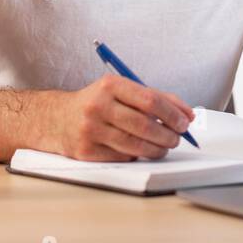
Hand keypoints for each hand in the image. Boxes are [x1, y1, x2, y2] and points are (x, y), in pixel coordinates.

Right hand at [56, 74, 194, 161]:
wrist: (56, 118)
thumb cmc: (97, 103)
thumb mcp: (120, 90)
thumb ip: (154, 97)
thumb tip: (186, 114)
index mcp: (110, 85)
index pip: (150, 100)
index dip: (173, 113)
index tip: (185, 121)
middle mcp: (98, 106)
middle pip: (145, 124)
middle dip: (169, 134)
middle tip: (177, 138)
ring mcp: (91, 129)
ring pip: (135, 145)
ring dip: (157, 149)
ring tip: (165, 147)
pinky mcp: (86, 150)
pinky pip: (122, 157)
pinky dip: (137, 155)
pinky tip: (142, 151)